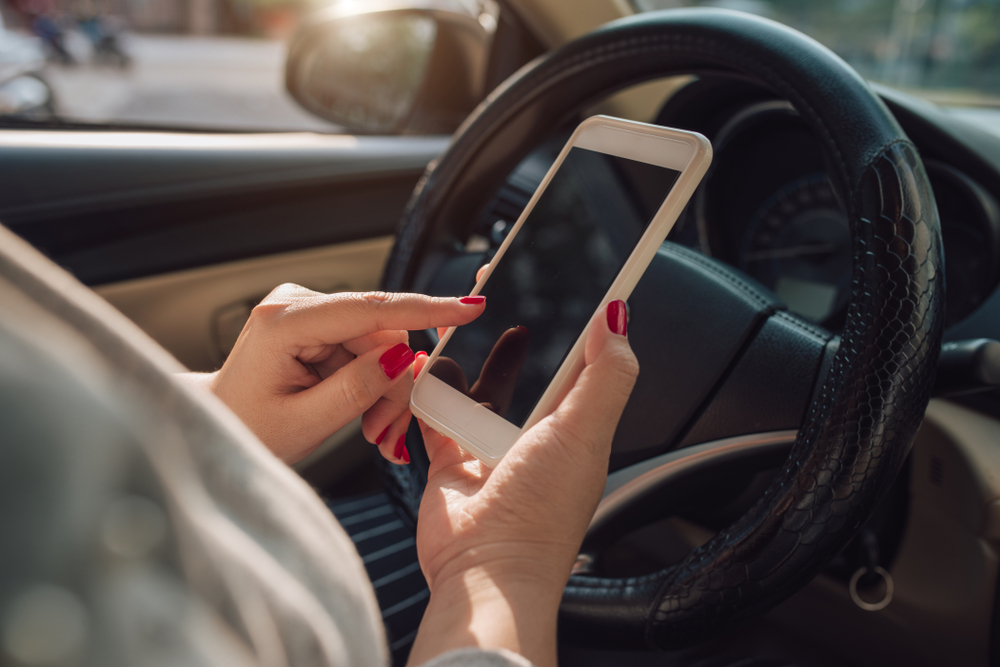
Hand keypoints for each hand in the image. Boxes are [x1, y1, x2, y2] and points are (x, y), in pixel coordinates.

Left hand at [189, 285, 485, 463]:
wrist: (219, 427)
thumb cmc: (247, 429)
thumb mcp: (304, 423)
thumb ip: (357, 389)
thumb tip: (405, 357)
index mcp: (283, 321)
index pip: (369, 309)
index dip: (426, 309)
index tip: (470, 307)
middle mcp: (296, 303)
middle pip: (383, 333)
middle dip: (395, 384)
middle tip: (385, 434)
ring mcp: (307, 309)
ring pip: (382, 343)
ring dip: (386, 389)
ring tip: (370, 430)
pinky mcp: (319, 322)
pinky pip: (369, 348)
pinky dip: (374, 383)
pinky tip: (362, 412)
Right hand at [407, 300, 635, 666]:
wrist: (486, 570)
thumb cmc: (542, 512)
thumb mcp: (586, 432)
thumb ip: (606, 374)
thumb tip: (619, 318)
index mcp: (574, 427)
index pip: (579, 363)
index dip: (574, 323)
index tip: (566, 279)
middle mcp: (533, 436)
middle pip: (521, 368)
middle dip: (507, 331)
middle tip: (491, 285)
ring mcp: (488, 447)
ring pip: (473, 387)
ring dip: (461, 361)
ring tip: (449, 328)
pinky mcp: (448, 459)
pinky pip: (433, 413)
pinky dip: (426, 392)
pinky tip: (420, 371)